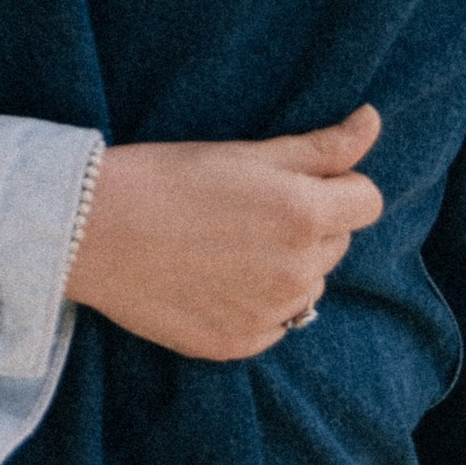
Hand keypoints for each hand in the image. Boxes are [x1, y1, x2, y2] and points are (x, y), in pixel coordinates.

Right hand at [64, 108, 382, 360]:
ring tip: (226, 246)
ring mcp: (270, 313)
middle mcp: (297, 271)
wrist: (92, 231)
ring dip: (285, 267)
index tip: (296, 182)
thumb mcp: (246, 153)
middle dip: (308, 225)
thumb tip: (373, 120)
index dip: (338, 186)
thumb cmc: (167, 177)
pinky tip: (212, 278)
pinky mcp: (240, 344)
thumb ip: (321, 146)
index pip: (367, 201)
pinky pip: (274, 323)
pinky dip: (255, 303)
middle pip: (337, 243)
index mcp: (305, 215)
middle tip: (247, 210)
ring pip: (308, 285)